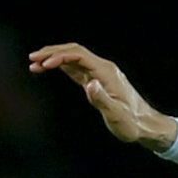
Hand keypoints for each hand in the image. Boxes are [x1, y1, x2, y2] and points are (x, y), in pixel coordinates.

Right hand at [27, 42, 176, 150]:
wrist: (145, 125)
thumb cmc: (131, 123)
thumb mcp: (116, 115)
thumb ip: (102, 99)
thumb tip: (90, 84)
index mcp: (107, 73)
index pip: (79, 56)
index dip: (59, 57)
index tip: (42, 65)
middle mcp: (104, 69)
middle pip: (75, 52)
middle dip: (52, 52)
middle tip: (32, 58)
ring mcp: (100, 74)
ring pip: (74, 59)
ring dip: (54, 58)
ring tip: (34, 64)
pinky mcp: (97, 81)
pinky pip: (76, 68)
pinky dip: (61, 67)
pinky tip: (48, 68)